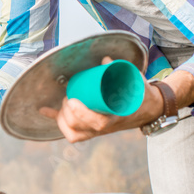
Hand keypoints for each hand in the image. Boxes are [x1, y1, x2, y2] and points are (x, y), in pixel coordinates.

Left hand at [41, 79, 162, 142]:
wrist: (148, 108)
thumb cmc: (139, 93)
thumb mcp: (134, 79)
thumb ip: (119, 68)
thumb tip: (104, 59)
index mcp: (118, 117)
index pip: (98, 123)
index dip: (82, 114)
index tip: (71, 100)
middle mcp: (107, 128)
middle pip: (80, 128)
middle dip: (68, 112)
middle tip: (68, 96)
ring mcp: (98, 131)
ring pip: (74, 134)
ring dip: (62, 119)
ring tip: (63, 103)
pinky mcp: (92, 130)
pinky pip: (72, 132)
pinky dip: (57, 120)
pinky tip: (45, 110)